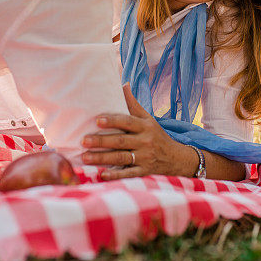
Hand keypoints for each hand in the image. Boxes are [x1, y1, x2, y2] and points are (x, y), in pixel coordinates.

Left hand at [81, 84, 196, 179]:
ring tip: (85, 157)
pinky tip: (102, 175)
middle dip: (101, 141)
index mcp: (145, 126)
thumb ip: (133, 104)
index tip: (97, 120)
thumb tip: (123, 84)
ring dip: (102, 158)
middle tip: (84, 140)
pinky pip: (129, 174)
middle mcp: (145, 142)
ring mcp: (145, 158)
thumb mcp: (148, 119)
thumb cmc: (156, 136)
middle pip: (121, 141)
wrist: (176, 158)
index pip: (127, 122)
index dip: (113, 121)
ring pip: (121, 158)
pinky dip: (116, 175)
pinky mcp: (145, 172)